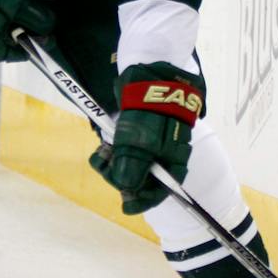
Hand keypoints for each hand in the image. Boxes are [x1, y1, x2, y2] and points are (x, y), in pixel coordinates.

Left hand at [89, 62, 205, 214]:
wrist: (148, 71)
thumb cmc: (150, 107)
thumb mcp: (140, 140)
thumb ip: (133, 166)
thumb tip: (126, 188)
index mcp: (174, 159)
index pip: (162, 190)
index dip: (143, 201)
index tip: (126, 206)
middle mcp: (164, 154)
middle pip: (142, 180)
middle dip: (122, 178)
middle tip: (106, 166)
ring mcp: (150, 143)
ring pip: (130, 166)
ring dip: (113, 164)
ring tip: (103, 153)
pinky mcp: (137, 133)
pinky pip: (123, 151)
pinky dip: (112, 152)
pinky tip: (104, 146)